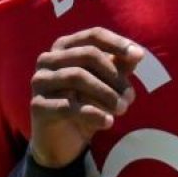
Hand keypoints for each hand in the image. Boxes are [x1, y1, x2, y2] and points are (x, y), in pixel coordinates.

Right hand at [30, 28, 145, 167]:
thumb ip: (119, 67)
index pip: (93, 36)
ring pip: (77, 77)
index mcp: (65, 47)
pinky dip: (92, 113)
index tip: (139, 56)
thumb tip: (137, 54)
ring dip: (105, 94)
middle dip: (114, 75)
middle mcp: (48, 59)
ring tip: (123, 109)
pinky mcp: (38, 105)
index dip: (117, 43)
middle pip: (87, 55)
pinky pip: (67, 105)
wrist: (63, 141)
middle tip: (130, 96)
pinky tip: (108, 122)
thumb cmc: (86, 104)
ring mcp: (40, 81)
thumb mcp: (106, 84)